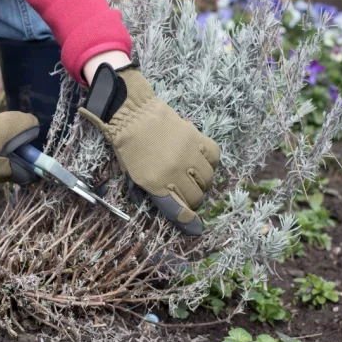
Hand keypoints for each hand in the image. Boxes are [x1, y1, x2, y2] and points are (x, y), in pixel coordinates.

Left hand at [79, 64, 219, 234]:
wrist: (132, 113)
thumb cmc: (128, 146)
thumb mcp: (133, 175)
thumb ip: (151, 192)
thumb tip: (170, 206)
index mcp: (155, 183)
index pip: (179, 210)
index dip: (189, 222)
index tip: (195, 227)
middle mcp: (175, 172)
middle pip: (196, 197)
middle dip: (192, 200)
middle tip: (186, 193)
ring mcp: (188, 155)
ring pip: (208, 179)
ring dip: (202, 183)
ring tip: (193, 177)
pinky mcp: (196, 138)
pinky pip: (214, 157)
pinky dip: (210, 162)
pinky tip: (201, 161)